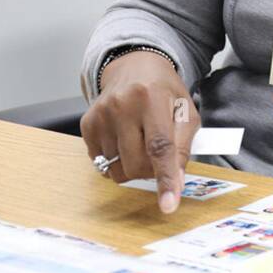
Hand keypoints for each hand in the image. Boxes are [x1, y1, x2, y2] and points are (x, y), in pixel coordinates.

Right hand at [81, 51, 197, 213]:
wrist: (134, 67)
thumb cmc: (165, 92)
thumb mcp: (186, 112)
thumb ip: (183, 146)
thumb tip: (176, 183)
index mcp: (153, 98)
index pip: (160, 147)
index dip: (165, 178)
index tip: (169, 204)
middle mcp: (122, 105)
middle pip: (137, 164)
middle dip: (151, 172)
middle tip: (158, 157)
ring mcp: (101, 115)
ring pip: (117, 169)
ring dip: (133, 167)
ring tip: (140, 143)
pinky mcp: (87, 124)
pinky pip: (102, 163)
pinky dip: (117, 160)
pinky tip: (124, 139)